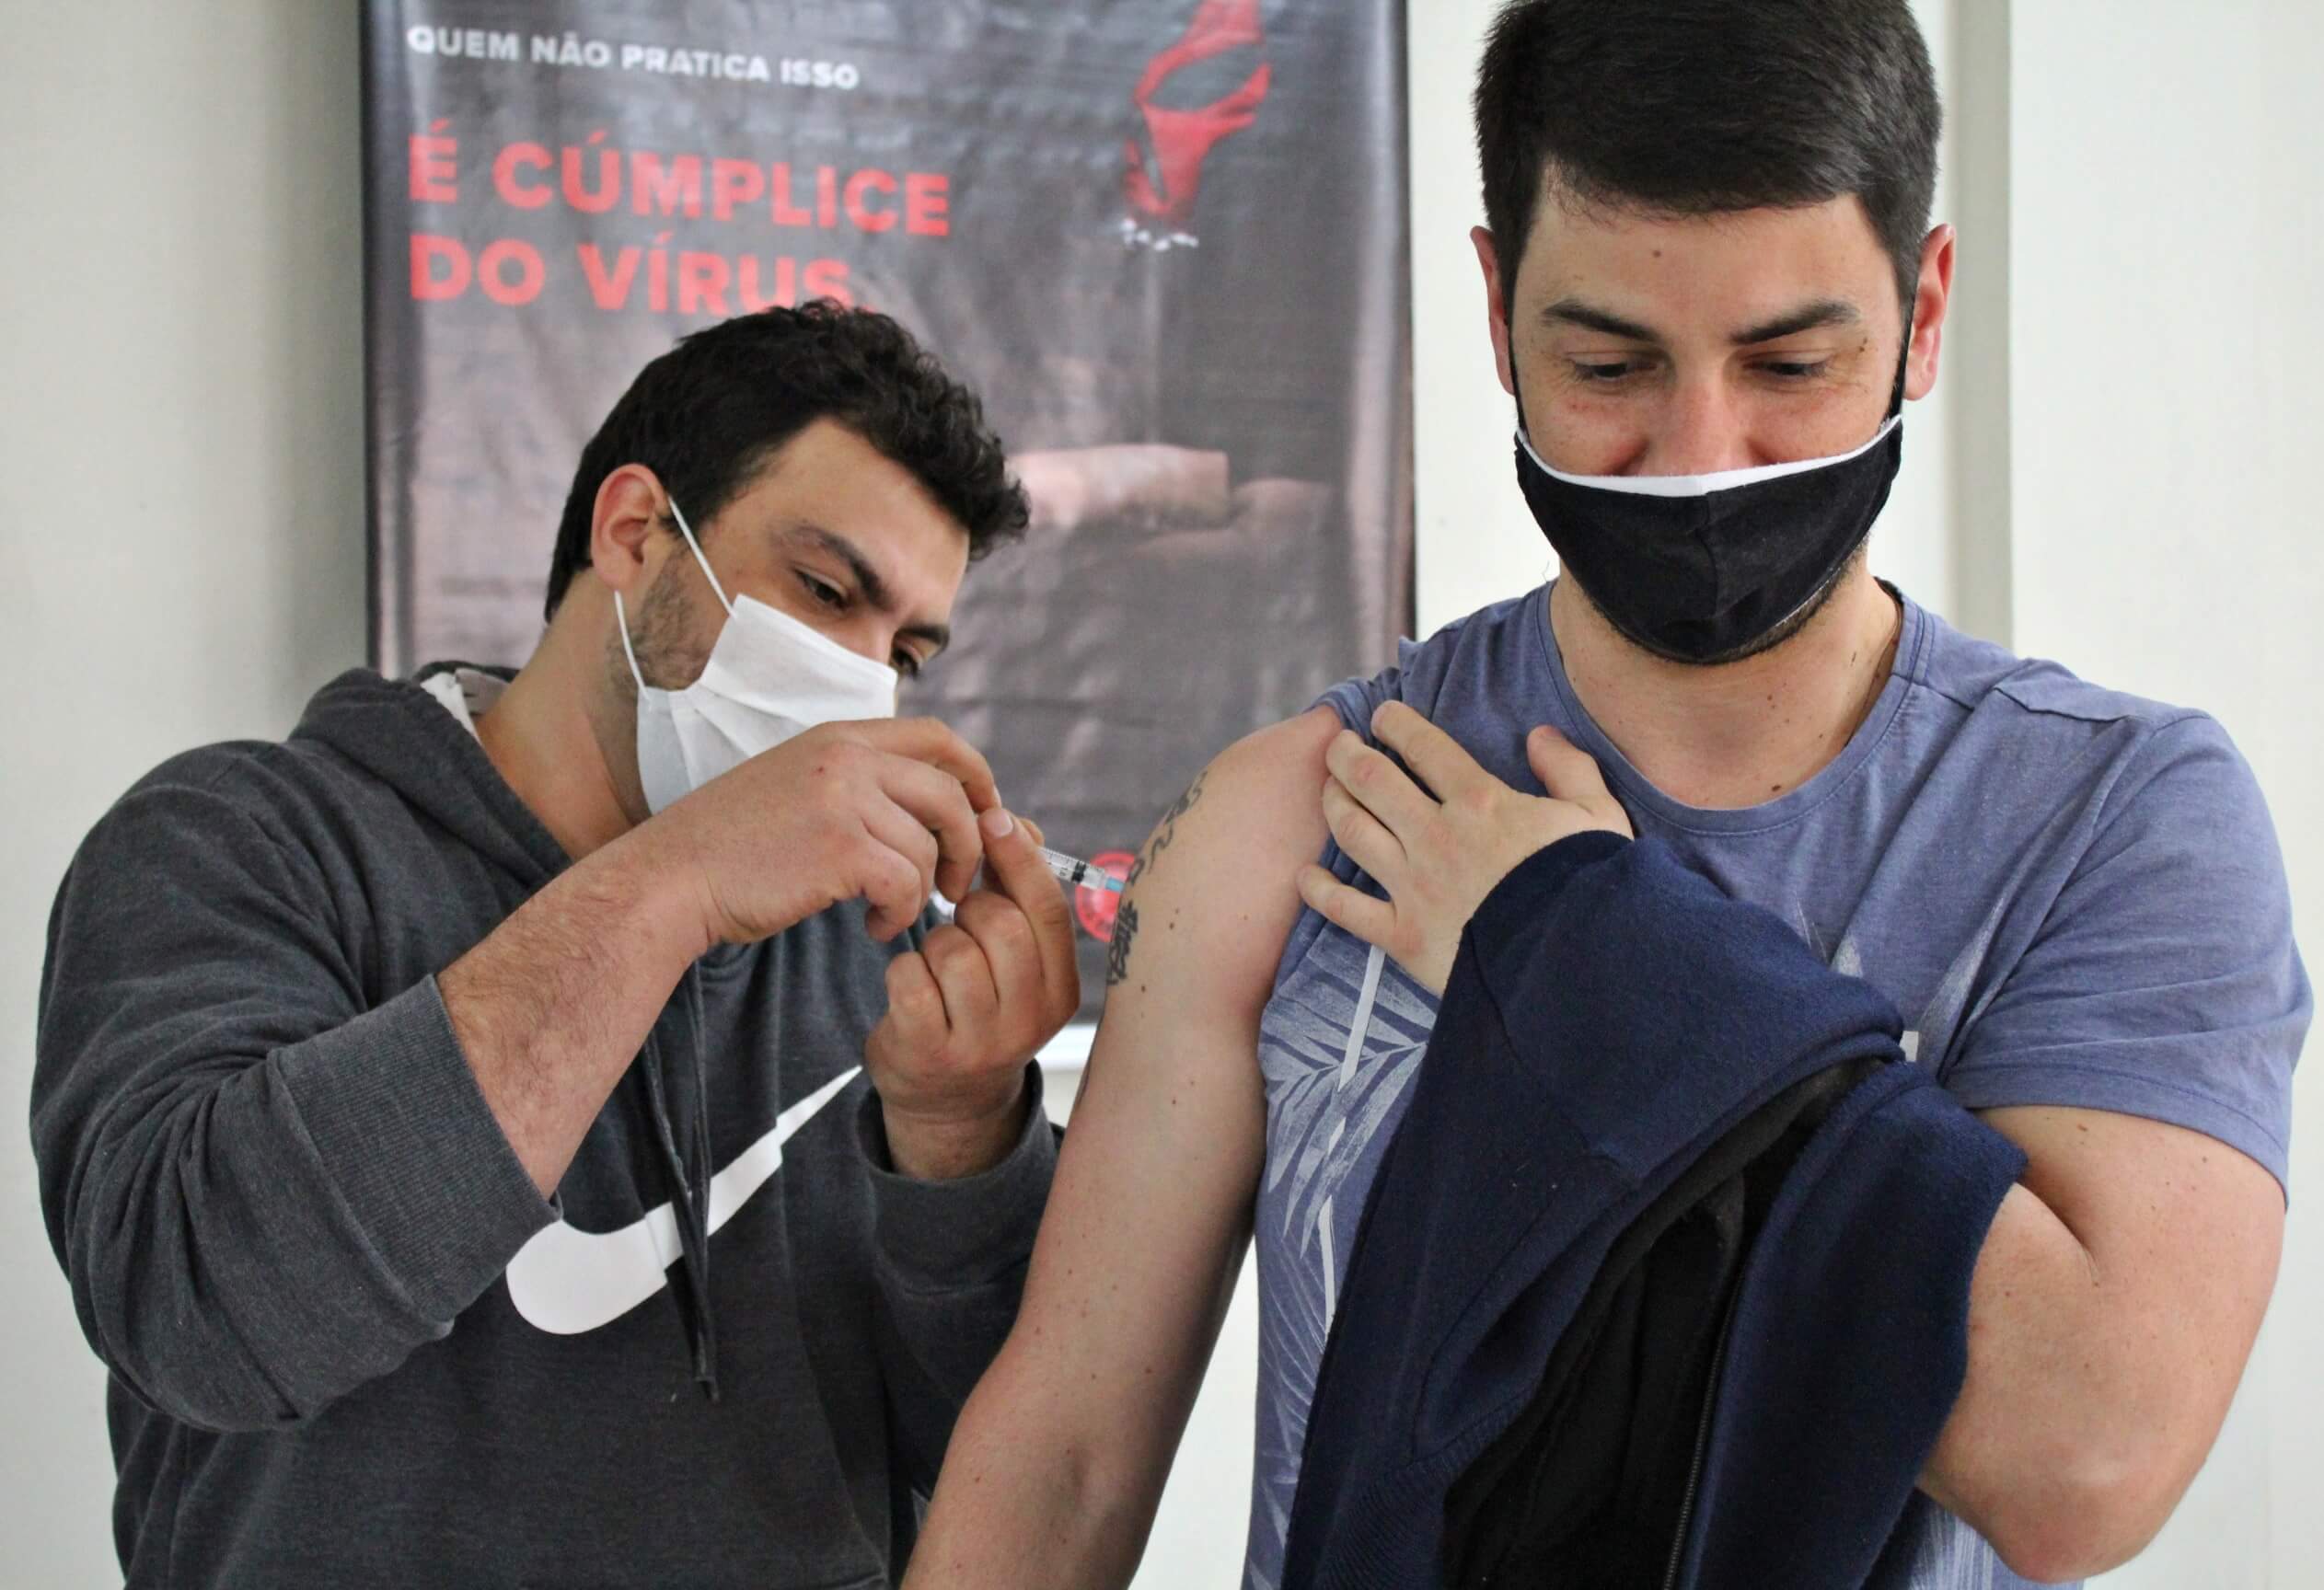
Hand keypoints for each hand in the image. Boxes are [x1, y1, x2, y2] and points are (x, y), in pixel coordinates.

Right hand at [642, 717, 1000, 948]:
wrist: (670, 880)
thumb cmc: (735, 849)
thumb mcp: (801, 789)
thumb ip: (863, 787)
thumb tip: (940, 807)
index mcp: (839, 737)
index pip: (937, 738)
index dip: (977, 776)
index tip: (988, 816)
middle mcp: (845, 757)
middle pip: (950, 793)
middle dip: (969, 845)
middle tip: (957, 887)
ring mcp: (841, 799)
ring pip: (929, 846)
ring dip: (923, 890)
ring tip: (888, 912)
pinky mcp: (838, 848)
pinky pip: (906, 883)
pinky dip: (899, 912)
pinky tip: (872, 926)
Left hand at [867, 808, 1081, 1177]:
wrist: (946, 1101)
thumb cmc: (980, 1004)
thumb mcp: (1014, 961)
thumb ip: (1016, 893)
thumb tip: (1012, 823)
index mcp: (1062, 991)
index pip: (1049, 911)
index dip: (1021, 859)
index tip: (994, 819)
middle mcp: (1031, 1022)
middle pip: (1002, 927)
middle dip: (971, 907)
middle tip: (959, 918)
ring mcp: (981, 1044)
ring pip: (953, 951)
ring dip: (935, 942)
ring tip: (938, 961)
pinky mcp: (929, 1053)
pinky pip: (910, 978)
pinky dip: (902, 969)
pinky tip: (910, 983)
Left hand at [1298, 702, 1631, 994]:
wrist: (1576, 964)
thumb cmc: (1592, 888)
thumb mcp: (1598, 816)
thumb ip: (1569, 768)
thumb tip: (1540, 734)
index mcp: (1481, 802)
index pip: (1424, 747)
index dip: (1396, 724)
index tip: (1381, 715)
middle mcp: (1436, 836)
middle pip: (1372, 779)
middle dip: (1347, 754)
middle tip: (1338, 745)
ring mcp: (1414, 886)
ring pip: (1353, 831)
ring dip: (1333, 802)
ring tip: (1327, 789)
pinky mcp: (1403, 936)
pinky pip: (1347, 909)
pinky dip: (1320, 890)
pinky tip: (1305, 876)